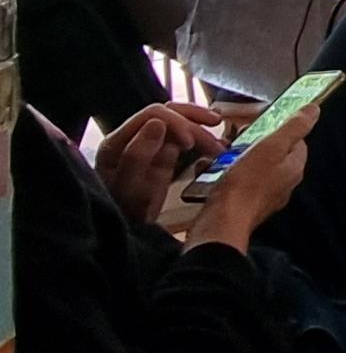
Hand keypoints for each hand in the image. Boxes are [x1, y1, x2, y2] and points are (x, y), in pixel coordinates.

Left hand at [95, 102, 225, 223]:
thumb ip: (138, 156)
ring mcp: (147, 145)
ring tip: (221, 143)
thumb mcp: (130, 190)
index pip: (153, 115)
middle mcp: (131, 139)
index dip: (176, 123)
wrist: (126, 238)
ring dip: (202, 127)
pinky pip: (182, 137)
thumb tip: (158, 122)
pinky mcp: (160, 154)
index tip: (192, 143)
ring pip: (178, 122)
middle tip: (216, 143)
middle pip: (168, 114)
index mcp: (118, 143)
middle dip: (195, 125)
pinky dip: (201, 137)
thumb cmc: (124, 215)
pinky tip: (216, 144)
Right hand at [187, 106, 317, 253]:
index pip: (297, 141)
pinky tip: (212, 172)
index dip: (281, 129)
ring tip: (222, 155)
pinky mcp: (245, 205)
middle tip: (238, 139)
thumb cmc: (246, 184)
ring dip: (238, 158)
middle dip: (256, 144)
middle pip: (274, 154)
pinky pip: (239, 183)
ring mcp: (265, 196)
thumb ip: (293, 127)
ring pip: (254, 168)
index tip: (263, 123)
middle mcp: (284, 184)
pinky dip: (227, 174)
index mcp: (294, 168)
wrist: (221, 222)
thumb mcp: (271, 147)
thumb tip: (313, 109)